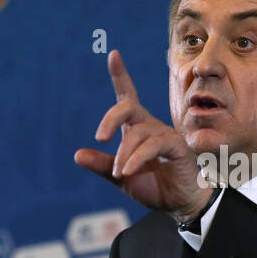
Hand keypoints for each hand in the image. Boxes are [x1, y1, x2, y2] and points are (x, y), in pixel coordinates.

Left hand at [75, 49, 209, 222]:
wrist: (179, 203)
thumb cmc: (154, 186)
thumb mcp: (120, 177)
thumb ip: (102, 166)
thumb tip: (77, 155)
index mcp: (137, 128)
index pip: (127, 97)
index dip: (121, 75)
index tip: (113, 54)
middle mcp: (150, 126)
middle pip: (127, 107)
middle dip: (110, 118)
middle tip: (100, 138)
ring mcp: (164, 134)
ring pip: (137, 134)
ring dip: (123, 155)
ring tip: (120, 172)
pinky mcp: (176, 145)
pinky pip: (152, 146)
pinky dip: (136, 158)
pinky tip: (126, 171)